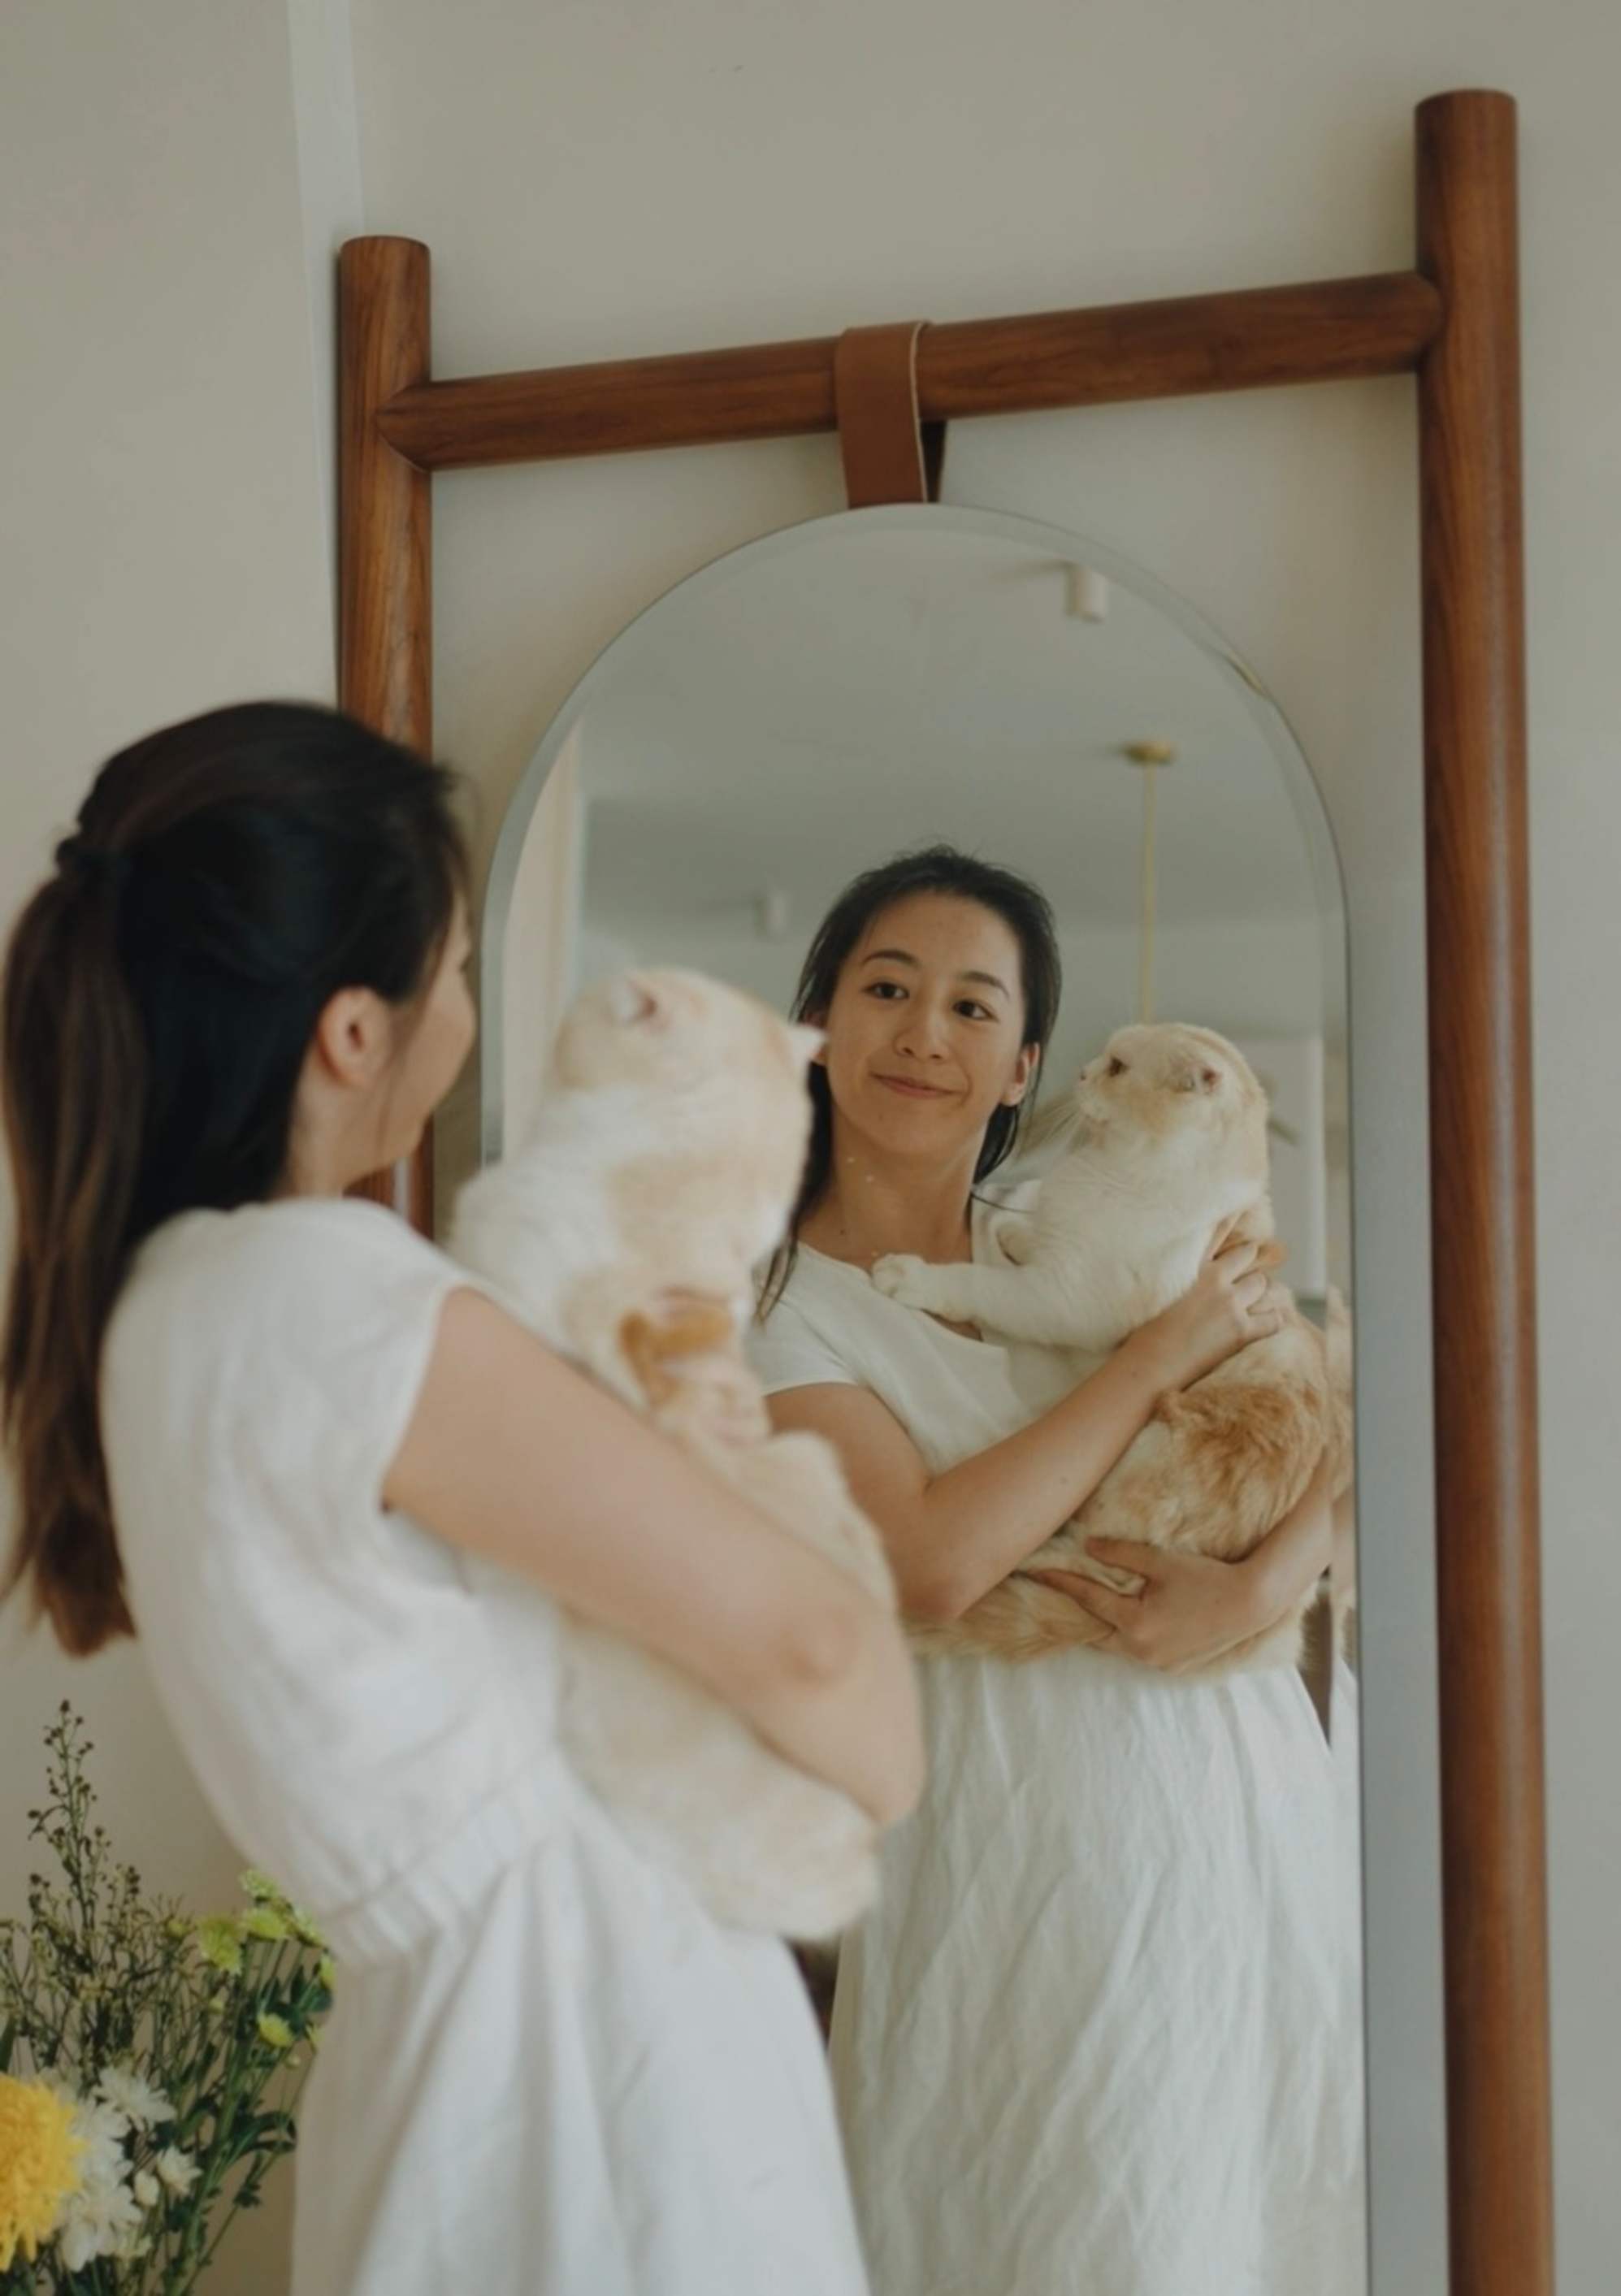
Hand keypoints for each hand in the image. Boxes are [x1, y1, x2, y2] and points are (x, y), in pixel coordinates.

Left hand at [1027, 1536, 1282, 1672]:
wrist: (1252, 1602)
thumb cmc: (1206, 1577)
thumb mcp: (1161, 1560)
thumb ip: (1122, 1553)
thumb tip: (1088, 1547)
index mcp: (1135, 1624)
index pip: (1089, 1600)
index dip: (1062, 1583)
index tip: (1038, 1572)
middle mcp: (1142, 1650)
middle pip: (1097, 1631)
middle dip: (1079, 1613)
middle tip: (1059, 1593)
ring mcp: (1159, 1663)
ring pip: (1118, 1644)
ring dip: (1105, 1626)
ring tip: (1090, 1607)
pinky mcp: (1174, 1667)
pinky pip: (1140, 1651)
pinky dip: (1129, 1636)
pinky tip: (1128, 1622)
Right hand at [1130, 1229, 1280, 1390]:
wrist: (1150, 1364)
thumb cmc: (1143, 1333)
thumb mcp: (1155, 1292)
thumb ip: (1174, 1275)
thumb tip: (1158, 1265)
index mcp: (1191, 1267)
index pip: (1217, 1233)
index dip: (1232, 1218)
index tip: (1243, 1201)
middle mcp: (1214, 1280)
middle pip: (1247, 1258)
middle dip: (1250, 1263)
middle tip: (1249, 1269)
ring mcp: (1230, 1304)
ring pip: (1261, 1285)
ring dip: (1259, 1291)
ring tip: (1256, 1299)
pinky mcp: (1241, 1331)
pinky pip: (1272, 1319)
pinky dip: (1274, 1319)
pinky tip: (1272, 1320)